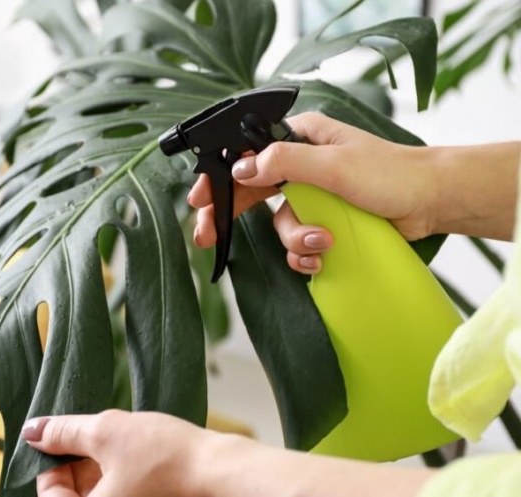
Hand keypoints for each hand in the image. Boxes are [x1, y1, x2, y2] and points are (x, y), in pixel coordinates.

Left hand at [22, 410, 213, 496]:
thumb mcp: (106, 432)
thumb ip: (64, 432)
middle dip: (77, 465)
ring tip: (117, 443)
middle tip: (92, 437)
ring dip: (98, 471)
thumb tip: (33, 430)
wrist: (218, 473)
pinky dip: (118, 479)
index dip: (52, 462)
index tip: (64, 437)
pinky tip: (132, 457)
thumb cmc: (165, 455)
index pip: (49, 495)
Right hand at [187, 112, 437, 273]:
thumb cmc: (391, 174)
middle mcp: (301, 166)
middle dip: (231, 216)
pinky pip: (297, 243)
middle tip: (206, 237)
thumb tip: (243, 168)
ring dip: (294, 239)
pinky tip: (322, 257)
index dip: (220, 178)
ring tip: (320, 243)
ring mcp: (312, 196)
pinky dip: (306, 255)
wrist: (431, 202)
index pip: (247, 156)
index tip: (199, 199)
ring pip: (278, 224)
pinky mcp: (323, 221)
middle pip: (250, 192)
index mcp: (300, 140)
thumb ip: (286, 163)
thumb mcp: (334, 164)